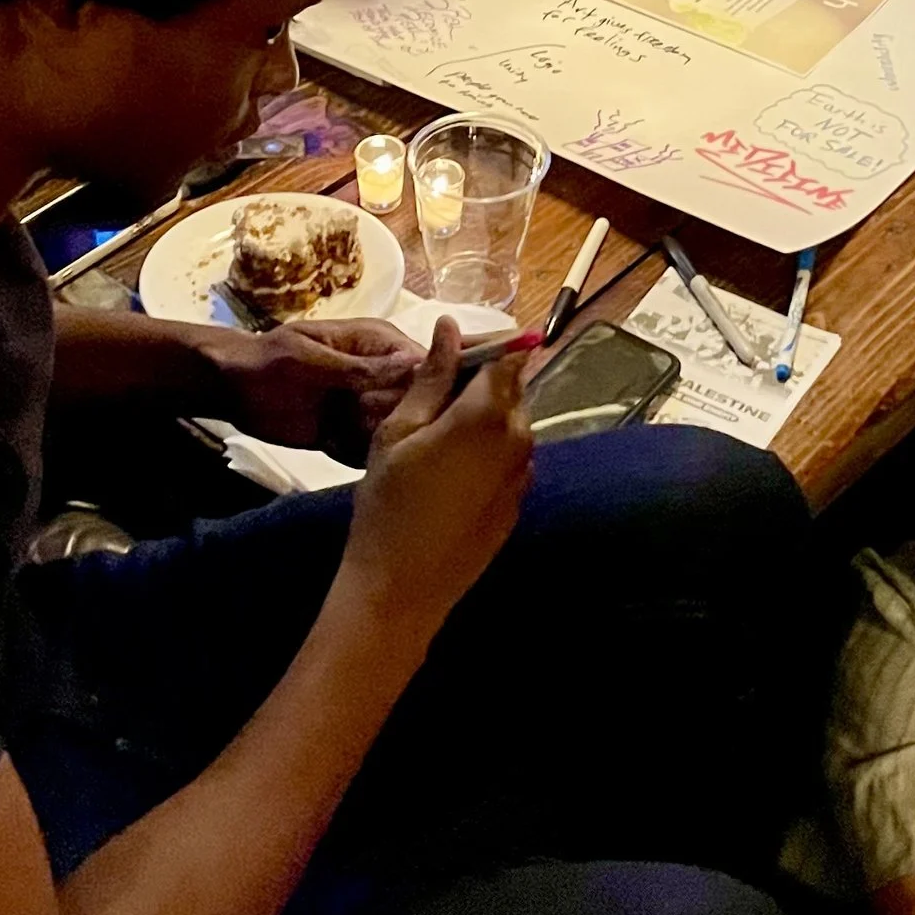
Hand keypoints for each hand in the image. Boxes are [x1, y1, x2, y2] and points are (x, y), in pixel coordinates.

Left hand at [192, 315, 422, 455]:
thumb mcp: (311, 359)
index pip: (425, 361)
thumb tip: (414, 365)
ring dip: (380, 438)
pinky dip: (362, 455)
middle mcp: (382, 375)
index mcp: (378, 343)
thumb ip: (361, 367)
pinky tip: (340, 449)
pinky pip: (373, 448)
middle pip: (418, 399)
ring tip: (344, 433)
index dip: (429, 384)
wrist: (234, 389)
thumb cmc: (269, 362)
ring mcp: (368, 405)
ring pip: (399, 428)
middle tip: (359, 417)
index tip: (411, 404)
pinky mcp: (352, 433)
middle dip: (398, 415)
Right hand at [343, 319, 533, 638]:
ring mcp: (525, 473)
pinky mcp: (519, 502)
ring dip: (482, 420)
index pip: (509, 354)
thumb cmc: (389, 502)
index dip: (484, 346)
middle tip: (428, 403)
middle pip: (511, 389)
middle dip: (478, 385)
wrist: (401, 588)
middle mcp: (520, 438)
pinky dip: (487, 453)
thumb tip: (450, 326)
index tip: (452, 352)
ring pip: (510, 424)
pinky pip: (509, 459)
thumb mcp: (399, 430)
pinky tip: (448, 475)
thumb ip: (432, 375)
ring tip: (432, 442)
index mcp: (490, 413)